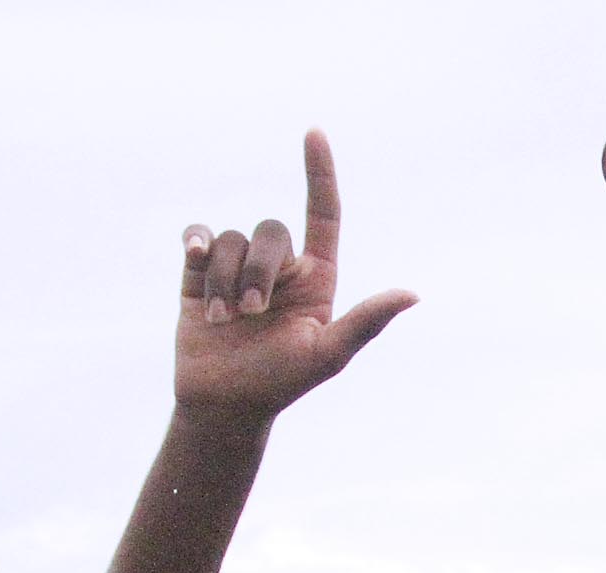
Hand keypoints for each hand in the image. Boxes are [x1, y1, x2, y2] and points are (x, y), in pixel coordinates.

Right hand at [176, 130, 415, 420]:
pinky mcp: (200, 273)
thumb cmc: (281, 384)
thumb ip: (367, 321)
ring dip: (224, 280)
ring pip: (230, 238)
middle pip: (269, 231)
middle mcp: (280, 267)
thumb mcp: (328, 354)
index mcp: (316, 278)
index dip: (319, 173)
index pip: (323, 214)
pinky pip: (199, 236)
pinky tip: (193, 255)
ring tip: (224, 320)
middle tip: (252, 313)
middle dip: (258, 269)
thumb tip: (412, 295)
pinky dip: (195, 242)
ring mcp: (238, 268)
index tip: (314, 133)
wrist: (224, 406)